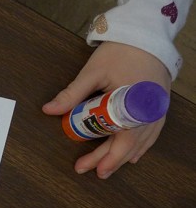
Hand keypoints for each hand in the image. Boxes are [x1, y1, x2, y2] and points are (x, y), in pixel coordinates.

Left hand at [42, 41, 171, 178]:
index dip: (105, 157)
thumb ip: (72, 93)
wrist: (146, 34)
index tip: (90, 168)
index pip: (120, 139)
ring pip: (142, 141)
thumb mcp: (92, 72)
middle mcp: (149, 111)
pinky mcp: (158, 105)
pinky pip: (151, 132)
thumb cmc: (120, 52)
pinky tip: (133, 155)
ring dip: (124, 156)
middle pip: (130, 144)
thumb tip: (48, 110)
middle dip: (110, 160)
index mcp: (132, 104)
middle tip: (91, 172)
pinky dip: (140, 145)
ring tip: (107, 169)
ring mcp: (157, 109)